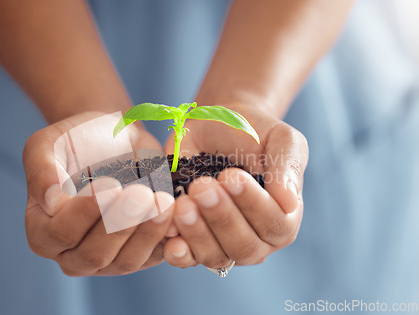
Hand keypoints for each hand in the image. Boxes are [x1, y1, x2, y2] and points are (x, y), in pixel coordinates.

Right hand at [24, 111, 175, 275]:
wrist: (113, 141)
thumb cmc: (76, 141)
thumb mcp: (48, 145)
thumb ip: (42, 171)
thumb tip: (51, 202)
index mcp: (43, 232)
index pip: (61, 233)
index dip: (85, 213)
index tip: (110, 185)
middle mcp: (73, 254)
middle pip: (95, 254)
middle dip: (120, 224)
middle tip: (142, 194)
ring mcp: (109, 260)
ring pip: (127, 260)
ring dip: (147, 232)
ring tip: (163, 201)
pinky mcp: (141, 255)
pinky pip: (156, 255)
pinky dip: (168, 237)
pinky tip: (178, 212)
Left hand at [162, 104, 307, 268]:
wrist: (214, 126)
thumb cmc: (252, 133)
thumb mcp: (280, 138)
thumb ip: (287, 166)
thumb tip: (289, 201)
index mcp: (283, 217)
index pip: (274, 225)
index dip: (252, 204)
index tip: (230, 176)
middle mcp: (256, 238)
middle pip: (244, 246)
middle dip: (221, 217)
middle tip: (201, 186)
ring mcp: (223, 244)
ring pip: (215, 256)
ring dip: (197, 232)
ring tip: (183, 203)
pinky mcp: (193, 241)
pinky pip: (186, 257)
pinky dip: (178, 249)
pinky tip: (170, 231)